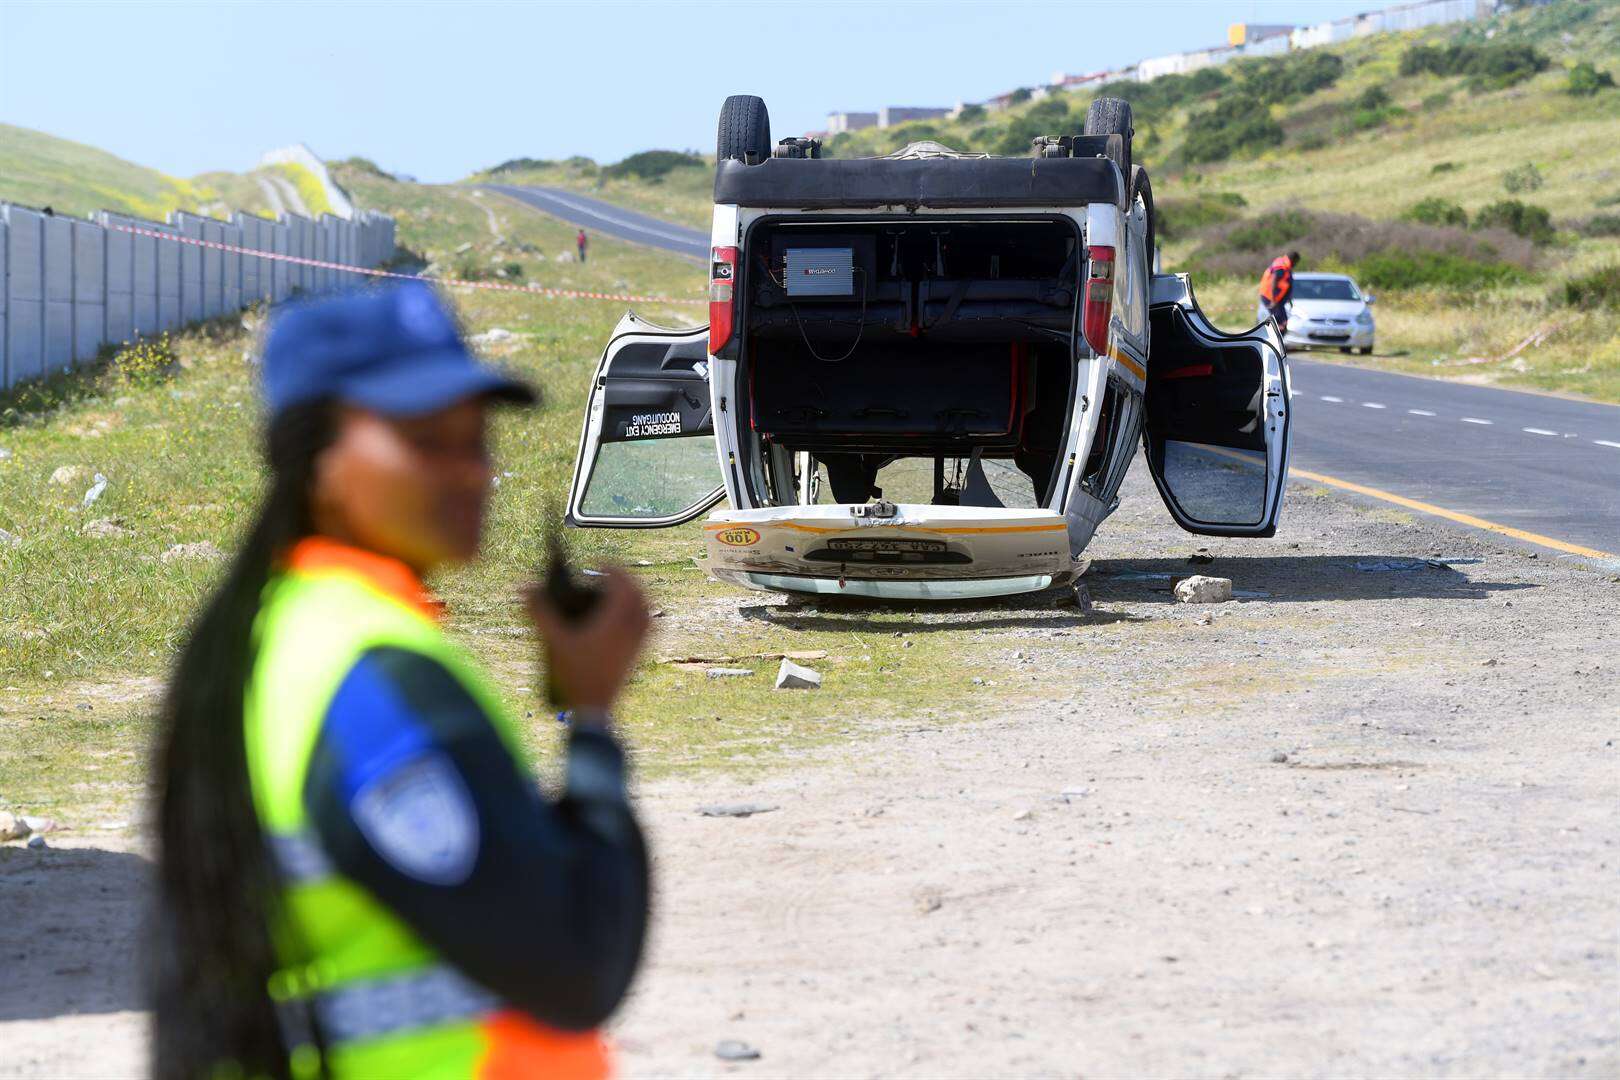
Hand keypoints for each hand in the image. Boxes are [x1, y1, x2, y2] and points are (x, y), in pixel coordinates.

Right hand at [525, 567, 651, 712]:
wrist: (594, 709)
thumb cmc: (575, 675)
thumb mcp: (554, 641)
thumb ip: (540, 612)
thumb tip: (524, 586)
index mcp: (616, 621)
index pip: (623, 584)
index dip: (612, 569)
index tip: (597, 563)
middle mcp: (632, 629)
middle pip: (639, 593)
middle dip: (626, 578)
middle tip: (608, 574)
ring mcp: (638, 642)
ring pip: (647, 609)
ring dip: (636, 595)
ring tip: (618, 592)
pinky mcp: (639, 654)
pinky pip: (648, 626)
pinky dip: (641, 613)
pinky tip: (628, 616)